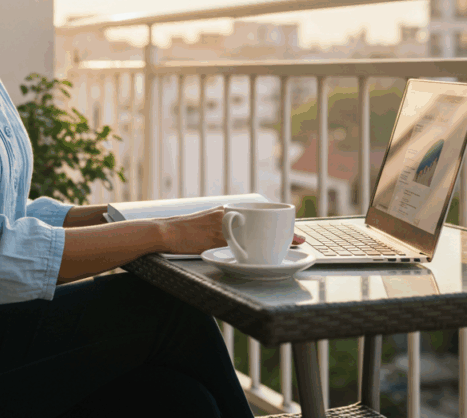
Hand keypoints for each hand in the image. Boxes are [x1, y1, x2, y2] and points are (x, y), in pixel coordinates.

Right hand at [154, 207, 306, 254]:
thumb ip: (225, 226)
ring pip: (253, 234)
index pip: (258, 215)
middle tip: (300, 240)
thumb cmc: (186, 230)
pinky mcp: (215, 239)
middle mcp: (228, 215)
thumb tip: (242, 235)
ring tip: (290, 246)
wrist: (166, 231)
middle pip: (261, 224)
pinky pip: (236, 244)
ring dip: (273, 241)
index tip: (294, 230)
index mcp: (228, 210)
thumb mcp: (208, 221)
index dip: (277, 221)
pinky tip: (262, 255)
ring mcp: (222, 227)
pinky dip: (250, 250)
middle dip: (281, 232)